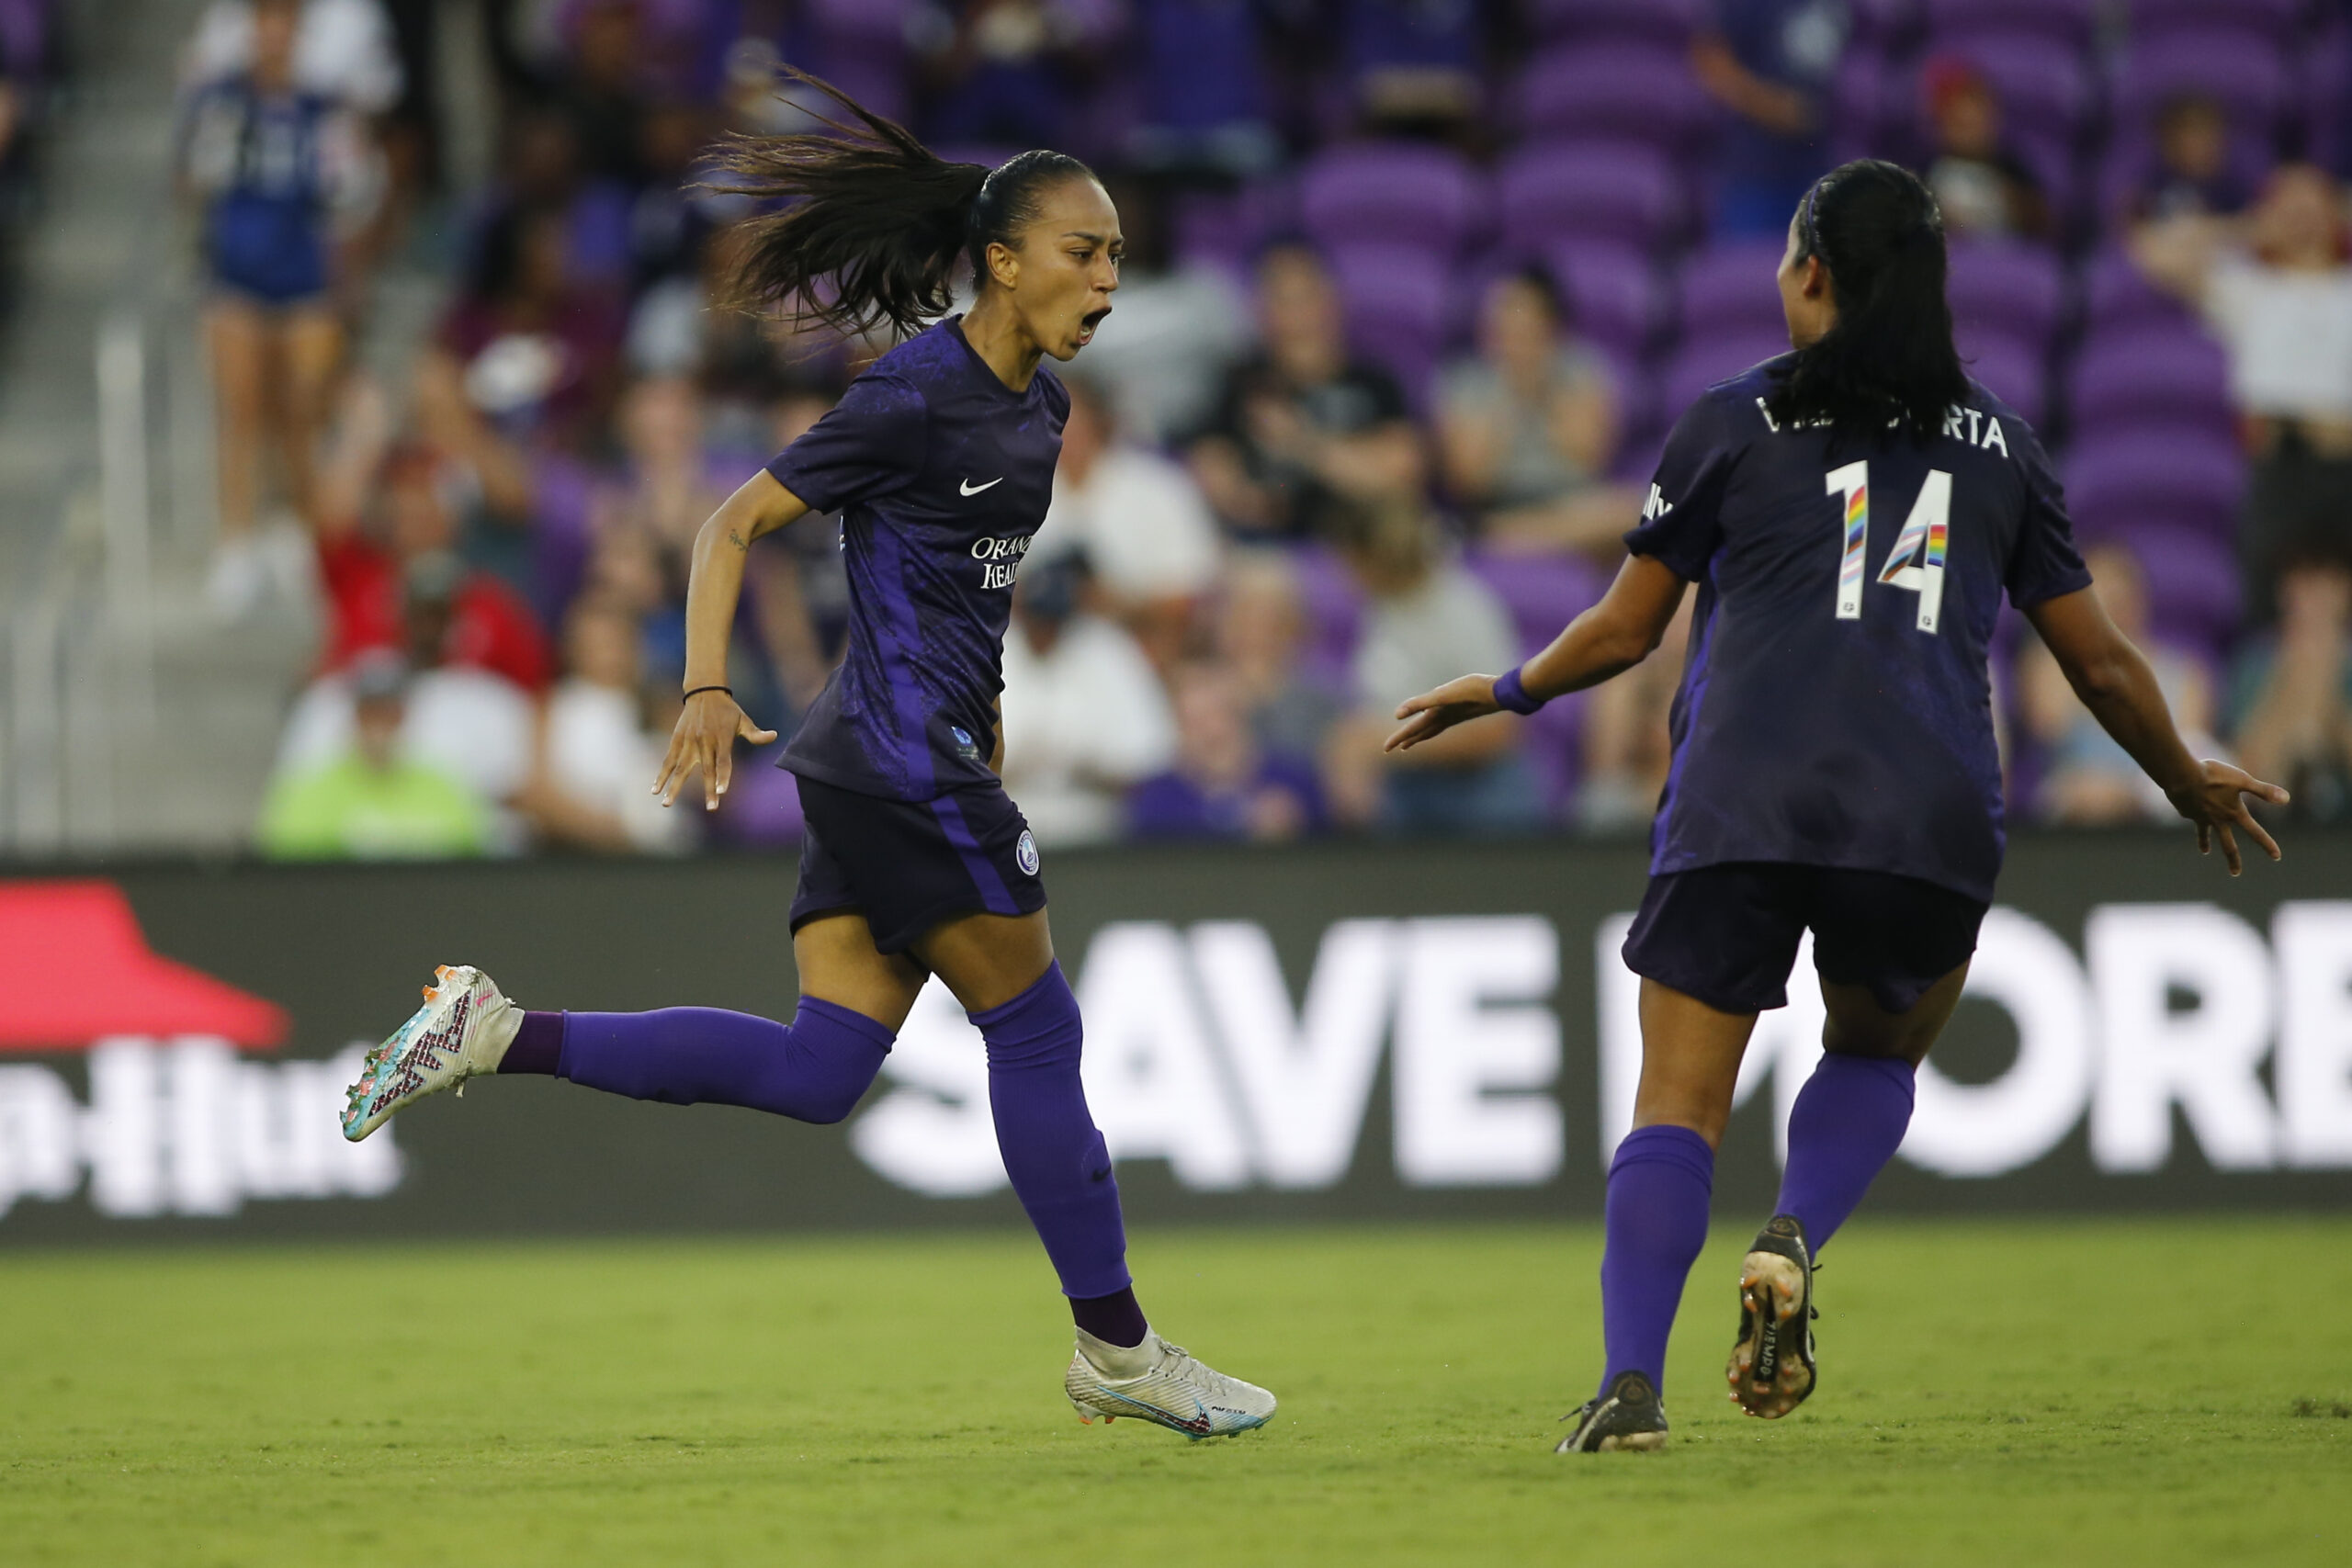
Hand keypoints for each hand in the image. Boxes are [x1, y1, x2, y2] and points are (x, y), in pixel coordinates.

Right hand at [654, 691, 777, 811]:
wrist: (704, 692)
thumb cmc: (727, 710)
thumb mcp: (743, 720)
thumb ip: (756, 734)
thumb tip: (774, 735)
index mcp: (722, 739)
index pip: (724, 761)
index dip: (723, 777)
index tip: (722, 792)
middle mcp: (704, 742)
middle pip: (707, 770)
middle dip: (709, 790)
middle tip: (711, 808)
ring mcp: (689, 742)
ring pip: (680, 768)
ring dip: (673, 787)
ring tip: (666, 804)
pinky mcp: (677, 740)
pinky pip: (668, 760)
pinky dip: (661, 775)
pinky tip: (655, 789)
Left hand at [1385, 674, 1501, 753]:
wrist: (1501, 692)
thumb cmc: (1472, 691)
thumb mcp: (1442, 695)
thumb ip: (1419, 703)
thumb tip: (1397, 715)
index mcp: (1436, 715)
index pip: (1413, 729)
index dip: (1398, 738)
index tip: (1385, 749)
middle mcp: (1445, 718)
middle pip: (1421, 732)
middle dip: (1407, 740)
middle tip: (1394, 749)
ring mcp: (1455, 715)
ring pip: (1433, 729)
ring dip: (1421, 735)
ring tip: (1411, 742)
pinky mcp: (1464, 710)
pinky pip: (1444, 720)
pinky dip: (1436, 723)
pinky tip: (1440, 718)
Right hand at [2165, 759, 2289, 875]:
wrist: (2181, 776)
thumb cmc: (2214, 776)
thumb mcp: (2242, 780)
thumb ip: (2264, 791)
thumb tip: (2287, 799)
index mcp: (2234, 813)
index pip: (2255, 832)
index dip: (2267, 844)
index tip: (2277, 857)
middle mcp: (2218, 820)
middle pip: (2227, 845)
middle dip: (2233, 860)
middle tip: (2235, 873)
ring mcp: (2200, 817)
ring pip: (2205, 835)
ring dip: (2205, 843)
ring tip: (2205, 851)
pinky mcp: (2187, 811)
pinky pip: (2192, 814)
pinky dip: (2194, 812)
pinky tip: (2189, 803)